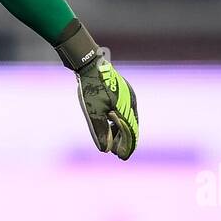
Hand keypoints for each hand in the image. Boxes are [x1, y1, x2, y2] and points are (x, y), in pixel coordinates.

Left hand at [54, 20, 138, 160]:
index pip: (131, 132)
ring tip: (113, 142)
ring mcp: (128, 95)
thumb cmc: (91, 87)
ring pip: (128, 118)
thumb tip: (105, 149)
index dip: (127, 146)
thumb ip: (100, 131)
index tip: (122, 158)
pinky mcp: (122, 91)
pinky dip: (118, 120)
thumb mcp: (93, 111)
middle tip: (117, 153)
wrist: (89, 62)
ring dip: (121, 131)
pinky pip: (124, 110)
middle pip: (132, 126)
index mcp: (127, 108)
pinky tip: (110, 125)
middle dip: (125, 141)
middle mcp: (131, 102)